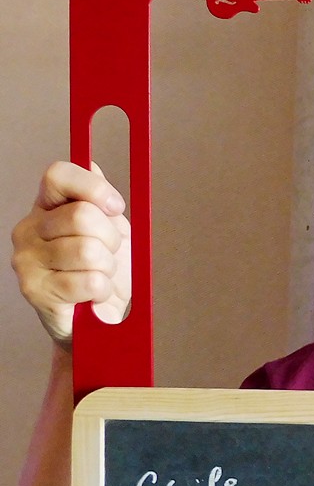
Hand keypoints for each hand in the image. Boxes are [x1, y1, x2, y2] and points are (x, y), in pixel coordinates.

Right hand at [10, 161, 130, 349]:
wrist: (97, 320)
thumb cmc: (104, 271)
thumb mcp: (110, 230)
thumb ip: (100, 200)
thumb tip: (93, 165)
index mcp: (47, 207)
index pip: (58, 174)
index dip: (94, 187)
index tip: (116, 207)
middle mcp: (29, 228)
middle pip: (82, 216)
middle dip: (111, 237)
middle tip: (109, 253)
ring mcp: (26, 260)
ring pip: (88, 250)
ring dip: (108, 267)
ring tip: (100, 275)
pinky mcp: (35, 290)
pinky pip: (88, 280)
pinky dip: (102, 289)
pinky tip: (93, 294)